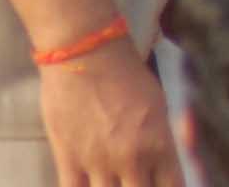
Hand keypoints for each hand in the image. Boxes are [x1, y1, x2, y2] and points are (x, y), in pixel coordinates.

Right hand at [38, 35, 181, 186]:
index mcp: (159, 144)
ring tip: (113, 182)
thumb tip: (160, 166)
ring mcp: (98, 163)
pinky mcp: (68, 162)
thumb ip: (160, 141)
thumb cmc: (127, 74)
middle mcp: (131, 160)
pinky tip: (90, 186)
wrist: (87, 55)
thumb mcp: (158, 106)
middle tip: (136, 181)